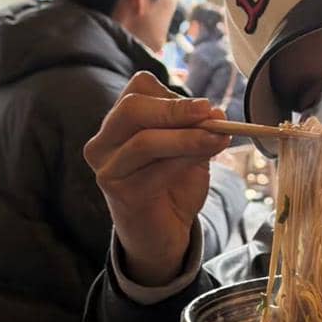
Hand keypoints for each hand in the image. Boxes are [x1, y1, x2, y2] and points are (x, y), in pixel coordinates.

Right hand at [84, 72, 230, 286]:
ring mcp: (107, 169)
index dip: (172, 94)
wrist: (163, 232)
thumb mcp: (189, 148)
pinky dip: (186, 160)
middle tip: (209, 112)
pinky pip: (155, 170)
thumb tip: (215, 112)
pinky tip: (206, 158)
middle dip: (175, 109)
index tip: (205, 107)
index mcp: (117, 123)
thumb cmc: (174, 184)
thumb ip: (198, 129)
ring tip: (218, 138)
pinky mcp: (120, 193)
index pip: (138, 89)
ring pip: (145, 141)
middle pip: (132, 109)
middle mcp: (103, 143)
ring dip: (188, 137)